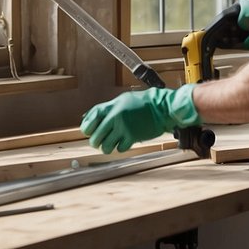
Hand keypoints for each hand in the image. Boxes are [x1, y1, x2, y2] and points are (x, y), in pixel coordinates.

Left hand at [80, 85, 200, 153]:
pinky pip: (120, 148)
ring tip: (111, 144)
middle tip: (99, 142)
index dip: (87, 128)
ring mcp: (124, 128)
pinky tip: (124, 142)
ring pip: (106, 146)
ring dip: (107, 147)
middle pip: (96, 137)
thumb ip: (106, 108)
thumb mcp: (122, 100)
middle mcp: (115, 117)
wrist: (161, 107)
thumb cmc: (141, 103)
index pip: (90, 120)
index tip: (88, 132)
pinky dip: (120, 147)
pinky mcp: (133, 137)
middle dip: (96, 142)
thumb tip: (87, 118)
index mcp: (111, 106)